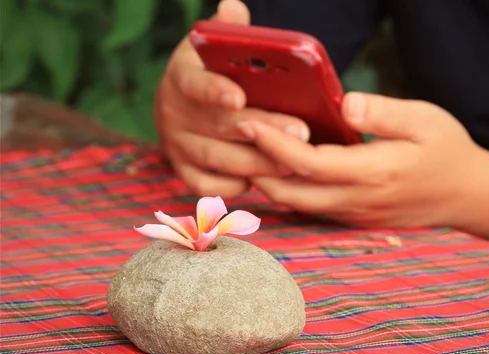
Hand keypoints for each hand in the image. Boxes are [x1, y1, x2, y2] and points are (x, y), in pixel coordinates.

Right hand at [154, 0, 309, 197]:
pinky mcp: (183, 171)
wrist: (180, 104)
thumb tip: (234, 8)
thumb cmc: (210, 73)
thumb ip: (228, 32)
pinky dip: (234, 187)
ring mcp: (177, 145)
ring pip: (218, 160)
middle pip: (219, 126)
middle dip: (262, 130)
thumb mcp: (213, 49)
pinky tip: (263, 181)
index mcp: (182, 77)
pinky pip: (207, 186)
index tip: (238, 97)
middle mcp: (174, 113)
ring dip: (258, 163)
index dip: (215, 90)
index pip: (195, 83)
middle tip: (300, 132)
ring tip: (294, 161)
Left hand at [239, 92, 488, 228]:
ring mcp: (354, 215)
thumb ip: (382, 113)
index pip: (309, 163)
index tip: (248, 124)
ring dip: (269, 184)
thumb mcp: (425, 120)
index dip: (274, 145)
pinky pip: (312, 209)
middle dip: (258, 171)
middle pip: (292, 194)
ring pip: (298, 206)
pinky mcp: (355, 219)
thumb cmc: (449, 152)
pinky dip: (289, 193)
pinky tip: (278, 173)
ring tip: (249, 156)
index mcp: (373, 173)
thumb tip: (344, 105)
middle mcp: (358, 201)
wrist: (469, 197)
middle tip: (236, 143)